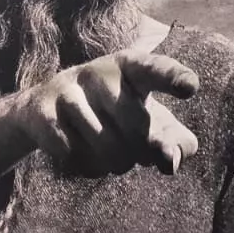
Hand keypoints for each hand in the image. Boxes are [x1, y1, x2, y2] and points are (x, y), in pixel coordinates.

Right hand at [14, 49, 200, 176]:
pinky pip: (75, 155)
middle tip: (134, 153)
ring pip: (107, 147)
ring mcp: (67, 89)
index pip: (155, 69)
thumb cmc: (116, 115)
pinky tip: (83, 154)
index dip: (173, 78)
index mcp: (131, 66)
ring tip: (111, 156)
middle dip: (140, 151)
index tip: (190, 87)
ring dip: (114, 163)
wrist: (48, 112)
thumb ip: (175, 141)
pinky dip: (86, 166)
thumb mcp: (150, 123)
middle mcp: (99, 71)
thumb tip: (170, 162)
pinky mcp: (42, 112)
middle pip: (137, 127)